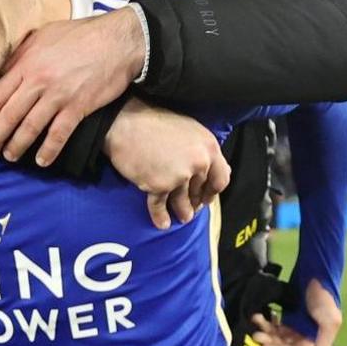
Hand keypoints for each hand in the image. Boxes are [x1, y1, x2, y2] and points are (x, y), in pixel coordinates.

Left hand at [0, 7, 144, 166]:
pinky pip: (59, 134)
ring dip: (17, 146)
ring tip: (10, 156)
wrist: (118, 40)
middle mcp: (38, 81)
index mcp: (25, 64)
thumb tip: (3, 71)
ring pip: (30, 128)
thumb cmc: (80, 34)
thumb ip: (21, 55)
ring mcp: (58, 95)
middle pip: (9, 115)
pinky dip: (49, 150)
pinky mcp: (78, 107)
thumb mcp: (42, 36)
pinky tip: (42, 161)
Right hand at [101, 98, 229, 228]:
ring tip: (181, 218)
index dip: (213, 191)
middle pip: (200, 191)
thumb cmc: (154, 122)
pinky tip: (162, 223)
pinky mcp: (159, 185)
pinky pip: (160, 206)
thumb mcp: (189, 129)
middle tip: (191, 208)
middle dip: (195, 202)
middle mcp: (199, 163)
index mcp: (209, 147)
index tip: (206, 198)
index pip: (221, 178)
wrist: (125, 122)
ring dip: (182, 212)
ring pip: (183, 201)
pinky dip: (160, 217)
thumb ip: (202, 150)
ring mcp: (179, 175)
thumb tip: (213, 168)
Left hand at [248, 279, 342, 345]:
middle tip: (256, 336)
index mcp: (315, 339)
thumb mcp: (329, 323)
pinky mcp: (289, 313)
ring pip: (277, 333)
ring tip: (256, 322)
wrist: (317, 274)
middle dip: (269, 341)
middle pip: (283, 343)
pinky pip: (275, 322)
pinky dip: (267, 320)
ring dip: (266, 330)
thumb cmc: (326, 299)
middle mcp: (305, 334)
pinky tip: (259, 316)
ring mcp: (296, 324)